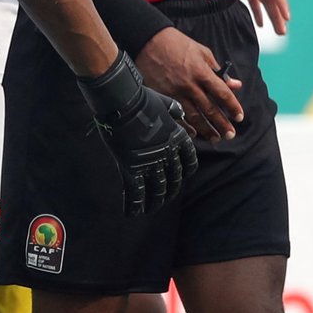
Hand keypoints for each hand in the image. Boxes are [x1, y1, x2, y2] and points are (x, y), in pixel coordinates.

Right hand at [79, 52, 199, 214]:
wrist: (123, 102)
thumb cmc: (143, 99)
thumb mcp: (165, 103)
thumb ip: (174, 111)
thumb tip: (180, 113)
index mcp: (178, 139)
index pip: (189, 161)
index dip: (186, 171)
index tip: (183, 176)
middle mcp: (167, 154)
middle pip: (174, 179)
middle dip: (171, 190)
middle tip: (167, 197)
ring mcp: (150, 163)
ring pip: (157, 189)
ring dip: (156, 200)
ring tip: (152, 208)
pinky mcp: (132, 168)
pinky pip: (136, 192)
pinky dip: (135, 204)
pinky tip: (133, 213)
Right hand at [136, 27, 242, 139]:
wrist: (149, 41)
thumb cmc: (177, 44)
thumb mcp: (202, 52)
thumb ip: (219, 71)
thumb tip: (234, 84)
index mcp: (202, 72)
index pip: (222, 94)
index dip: (233, 107)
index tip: (239, 117)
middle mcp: (189, 85)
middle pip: (209, 109)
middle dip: (222, 124)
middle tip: (231, 135)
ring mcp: (175, 93)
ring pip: (194, 116)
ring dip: (206, 129)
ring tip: (216, 137)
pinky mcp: (162, 97)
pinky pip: (176, 116)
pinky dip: (186, 126)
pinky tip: (194, 133)